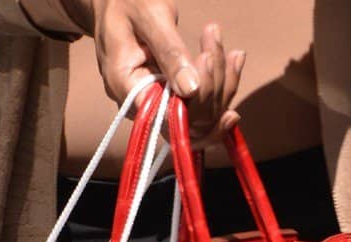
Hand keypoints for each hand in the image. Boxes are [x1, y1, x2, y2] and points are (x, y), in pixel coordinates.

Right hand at [60, 0, 245, 143]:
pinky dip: (222, 82)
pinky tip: (235, 60)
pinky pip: (202, 102)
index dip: (195, 102)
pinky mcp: (172, 98)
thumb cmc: (127, 0)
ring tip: (232, 51)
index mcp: (125, 86)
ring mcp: (157, 104)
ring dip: (223, 83)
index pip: (166, 117)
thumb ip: (169, 52)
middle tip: (214, 40)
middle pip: (188, 120)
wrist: (115, 0)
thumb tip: (191, 90)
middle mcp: (141, 105)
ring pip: (201, 115)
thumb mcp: (148, 17)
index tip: (207, 60)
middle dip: (214, 85)